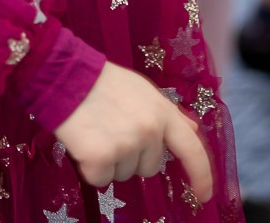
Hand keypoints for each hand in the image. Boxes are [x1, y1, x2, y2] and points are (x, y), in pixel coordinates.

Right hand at [55, 61, 212, 200]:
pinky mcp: (100, 158)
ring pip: (124, 175)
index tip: (203, 195)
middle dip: (133, 156)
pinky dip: (91, 168)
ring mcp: (126, 145)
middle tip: (112, 129)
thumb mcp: (142, 90)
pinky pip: (100, 180)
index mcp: (162, 112)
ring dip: (111, 161)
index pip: (192, 150)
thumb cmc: (104, 82)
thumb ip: (167, 113)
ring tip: (96, 131)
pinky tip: (83, 143)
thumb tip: (192, 131)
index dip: (201, 176)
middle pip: (149, 168)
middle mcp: (149, 130)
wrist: (65, 75)